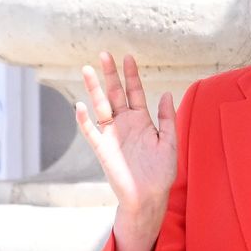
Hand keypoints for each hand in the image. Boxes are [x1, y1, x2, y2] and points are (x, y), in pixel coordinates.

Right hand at [75, 52, 176, 229]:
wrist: (149, 196)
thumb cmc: (161, 172)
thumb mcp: (170, 142)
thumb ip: (167, 118)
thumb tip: (166, 94)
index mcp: (142, 121)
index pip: (135, 92)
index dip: (131, 76)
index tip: (128, 57)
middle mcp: (125, 124)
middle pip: (115, 94)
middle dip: (110, 75)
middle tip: (104, 54)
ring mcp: (112, 135)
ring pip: (101, 107)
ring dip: (93, 89)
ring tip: (87, 70)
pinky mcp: (102, 150)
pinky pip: (91, 132)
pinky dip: (84, 120)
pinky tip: (80, 106)